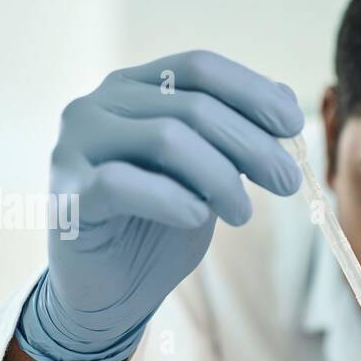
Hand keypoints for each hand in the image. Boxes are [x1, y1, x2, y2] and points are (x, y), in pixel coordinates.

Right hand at [16, 50, 304, 360]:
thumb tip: (284, 97)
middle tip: (287, 182)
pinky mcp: (66, 195)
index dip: (252, 92)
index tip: (294, 125)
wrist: (112, 292)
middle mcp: (97, 106)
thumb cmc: (161, 227)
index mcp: (133, 89)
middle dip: (252, 144)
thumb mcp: (209, 175)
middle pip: (192, 105)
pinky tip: (197, 217)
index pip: (199, 67)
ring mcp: (74, 148)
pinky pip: (122, 184)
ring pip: (165, 138)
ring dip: (220, 177)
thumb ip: (234, 135)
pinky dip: (172, 200)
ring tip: (242, 214)